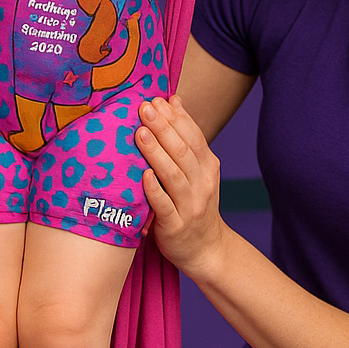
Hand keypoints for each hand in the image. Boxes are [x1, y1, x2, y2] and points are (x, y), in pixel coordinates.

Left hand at [136, 95, 228, 275]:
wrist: (206, 249)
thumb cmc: (194, 203)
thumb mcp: (197, 170)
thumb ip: (185, 137)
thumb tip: (173, 99)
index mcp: (208, 166)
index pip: (193, 136)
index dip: (176, 117)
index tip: (157, 100)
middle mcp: (202, 183)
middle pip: (183, 151)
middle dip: (163, 127)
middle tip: (144, 108)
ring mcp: (190, 206)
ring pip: (173, 175)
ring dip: (156, 153)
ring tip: (140, 133)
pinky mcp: (176, 226)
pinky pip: (164, 206)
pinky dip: (154, 190)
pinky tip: (143, 175)